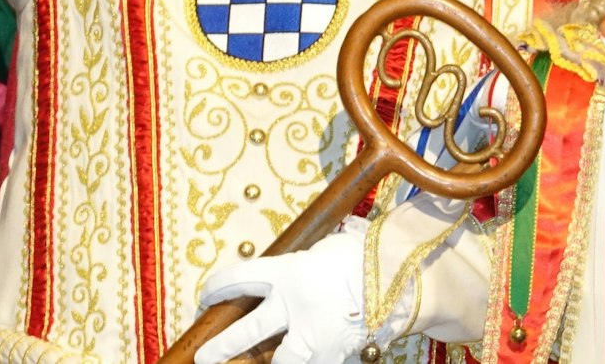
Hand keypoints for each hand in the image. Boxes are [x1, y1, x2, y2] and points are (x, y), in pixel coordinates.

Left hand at [195, 221, 370, 363]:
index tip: (205, 297)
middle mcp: (294, 305)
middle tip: (204, 357)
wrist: (399, 278)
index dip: (218, 289)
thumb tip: (286, 275)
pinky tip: (298, 363)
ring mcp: (315, 332)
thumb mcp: (320, 251)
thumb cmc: (359, 257)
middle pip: (249, 330)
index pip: (238, 279)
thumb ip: (298, 267)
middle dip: (223, 346)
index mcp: (286, 272)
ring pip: (282, 359)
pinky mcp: (336, 351)